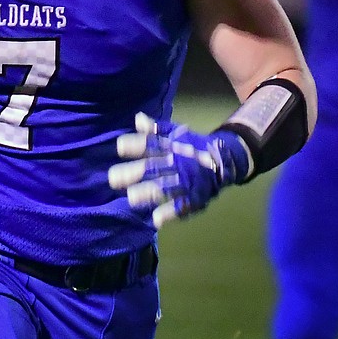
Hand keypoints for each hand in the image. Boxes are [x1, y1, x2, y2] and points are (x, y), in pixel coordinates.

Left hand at [108, 113, 251, 228]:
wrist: (224, 159)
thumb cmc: (191, 146)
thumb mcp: (175, 134)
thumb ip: (156, 129)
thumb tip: (138, 119)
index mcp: (171, 147)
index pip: (152, 144)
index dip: (136, 145)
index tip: (120, 146)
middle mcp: (177, 163)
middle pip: (154, 167)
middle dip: (134, 172)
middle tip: (113, 178)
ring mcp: (186, 181)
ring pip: (166, 187)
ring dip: (148, 192)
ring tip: (131, 198)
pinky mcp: (195, 197)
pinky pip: (183, 205)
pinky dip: (170, 213)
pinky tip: (156, 220)